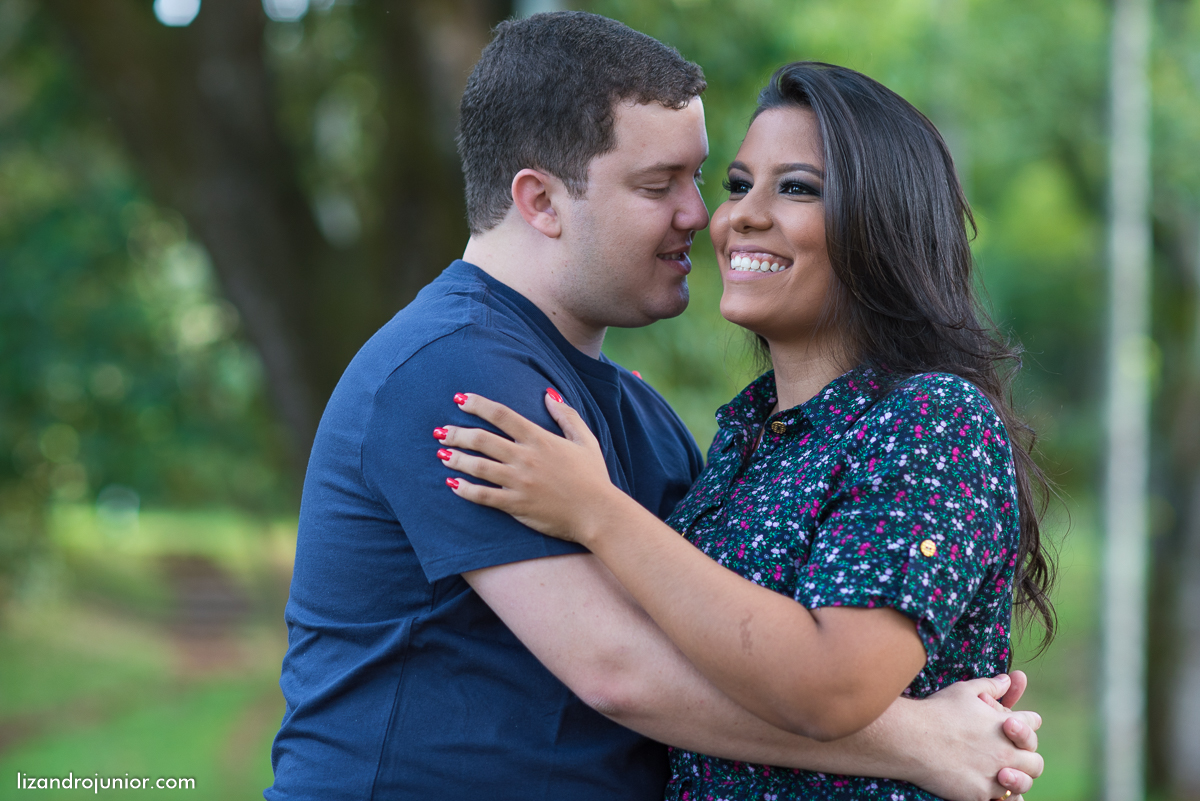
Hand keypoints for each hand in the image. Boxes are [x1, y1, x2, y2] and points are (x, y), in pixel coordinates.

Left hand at [438, 391, 624, 542]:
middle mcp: (526, 458)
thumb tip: (548, 395)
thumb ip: (566, 415)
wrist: (598, 513)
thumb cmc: (593, 477)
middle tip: (441, 432)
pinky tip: (453, 484)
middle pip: (482, 440)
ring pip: (479, 467)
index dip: (477, 405)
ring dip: (456, 459)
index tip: (459, 399)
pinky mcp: (516, 505)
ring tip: (441, 454)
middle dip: (457, 434)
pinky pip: (484, 496)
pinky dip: (465, 489)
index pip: (501, 415)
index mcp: (540, 439)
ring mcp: (519, 482)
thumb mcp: (585, 440)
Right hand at [898, 673, 1042, 800]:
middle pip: (1035, 763)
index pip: (1032, 725)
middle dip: (1027, 760)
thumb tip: (1006, 680)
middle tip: (1009, 759)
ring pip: (1021, 785)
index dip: (1027, 724)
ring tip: (999, 776)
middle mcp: (1006, 752)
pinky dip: (993, 794)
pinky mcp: (980, 794)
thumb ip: (989, 686)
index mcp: (1006, 726)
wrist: (910, 738)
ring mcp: (995, 776)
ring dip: (1014, 781)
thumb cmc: (936, 712)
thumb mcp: (964, 691)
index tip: (1015, 727)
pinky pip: (998, 800)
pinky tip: (981, 786)